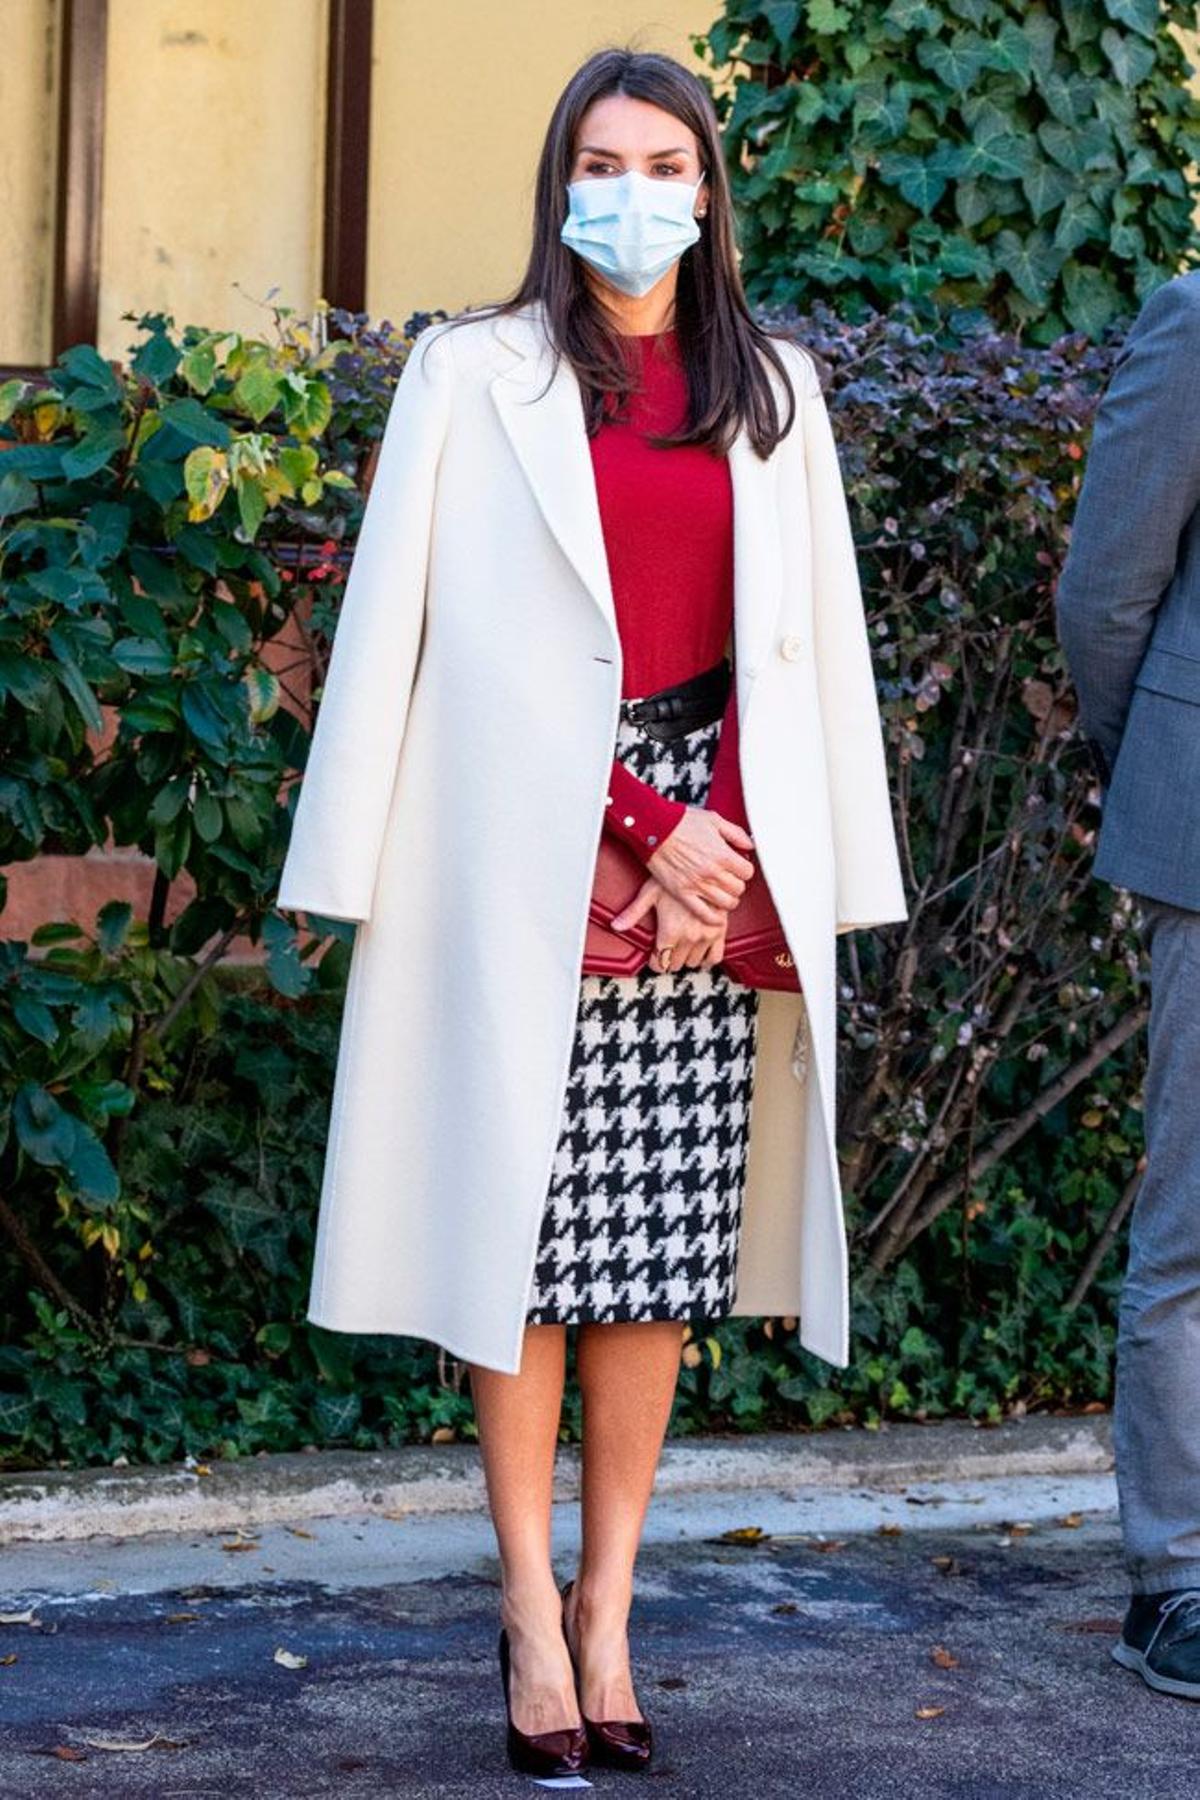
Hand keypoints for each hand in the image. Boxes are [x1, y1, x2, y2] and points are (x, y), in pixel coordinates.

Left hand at [611, 881, 728, 970]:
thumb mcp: (651, 892)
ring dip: (685, 958)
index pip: (659, 963)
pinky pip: (714, 958)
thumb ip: (633, 912)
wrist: (705, 868)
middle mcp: (689, 937)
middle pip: (675, 964)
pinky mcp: (720, 932)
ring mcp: (706, 936)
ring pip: (693, 963)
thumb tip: (615, 925)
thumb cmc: (677, 876)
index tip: (653, 956)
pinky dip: (706, 960)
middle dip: (669, 959)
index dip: (654, 961)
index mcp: (670, 930)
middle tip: (666, 949)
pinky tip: (700, 953)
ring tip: (680, 947)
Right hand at [645, 806, 756, 922]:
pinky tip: (715, 912)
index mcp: (722, 854)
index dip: (744, 869)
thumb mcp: (713, 820)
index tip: (738, 866)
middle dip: (737, 883)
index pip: (747, 872)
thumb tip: (749, 845)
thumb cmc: (680, 821)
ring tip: (723, 893)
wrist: (652, 827)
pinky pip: (704, 913)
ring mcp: (697, 884)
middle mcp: (712, 872)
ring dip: (728, 899)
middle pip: (739, 889)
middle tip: (729, 878)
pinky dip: (713, 917)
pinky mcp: (682, 892)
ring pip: (726, 903)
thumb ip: (735, 833)